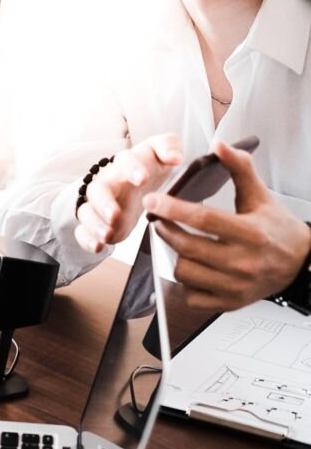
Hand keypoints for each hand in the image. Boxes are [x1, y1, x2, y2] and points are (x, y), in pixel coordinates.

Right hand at [75, 133, 183, 252]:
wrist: (137, 183)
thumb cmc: (148, 166)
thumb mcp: (162, 152)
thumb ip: (170, 146)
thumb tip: (175, 158)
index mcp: (126, 164)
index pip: (123, 160)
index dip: (131, 169)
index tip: (143, 180)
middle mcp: (108, 182)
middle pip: (97, 190)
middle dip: (104, 203)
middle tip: (114, 215)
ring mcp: (98, 204)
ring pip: (86, 211)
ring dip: (94, 224)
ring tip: (107, 235)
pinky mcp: (96, 222)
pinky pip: (83, 230)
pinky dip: (87, 239)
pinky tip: (99, 247)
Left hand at [146, 139, 310, 311]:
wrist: (301, 263)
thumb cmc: (277, 229)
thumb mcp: (260, 196)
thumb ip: (239, 168)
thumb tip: (218, 145)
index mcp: (251, 232)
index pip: (203, 219)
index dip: (173, 209)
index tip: (152, 201)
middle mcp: (244, 262)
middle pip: (187, 247)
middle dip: (166, 231)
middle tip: (159, 220)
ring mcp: (235, 286)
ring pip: (185, 272)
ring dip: (175, 256)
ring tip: (180, 243)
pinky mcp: (229, 303)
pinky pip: (191, 296)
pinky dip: (186, 283)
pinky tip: (194, 268)